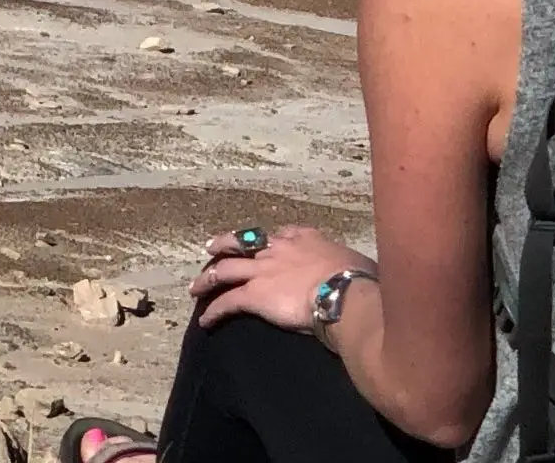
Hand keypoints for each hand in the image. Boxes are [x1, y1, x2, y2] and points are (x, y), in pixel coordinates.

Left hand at [188, 224, 370, 331]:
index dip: (267, 238)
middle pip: (243, 243)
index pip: (281, 233)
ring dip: (208, 279)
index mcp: (306, 240)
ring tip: (195, 287)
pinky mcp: (254, 295)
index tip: (261, 241)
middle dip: (224, 245)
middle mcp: (279, 250)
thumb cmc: (358, 280)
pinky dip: (214, 311)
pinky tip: (205, 321)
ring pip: (225, 270)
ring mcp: (263, 271)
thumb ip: (348, 267)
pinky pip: (227, 303)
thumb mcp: (356, 264)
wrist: (344, 293)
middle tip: (211, 249)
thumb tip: (359, 276)